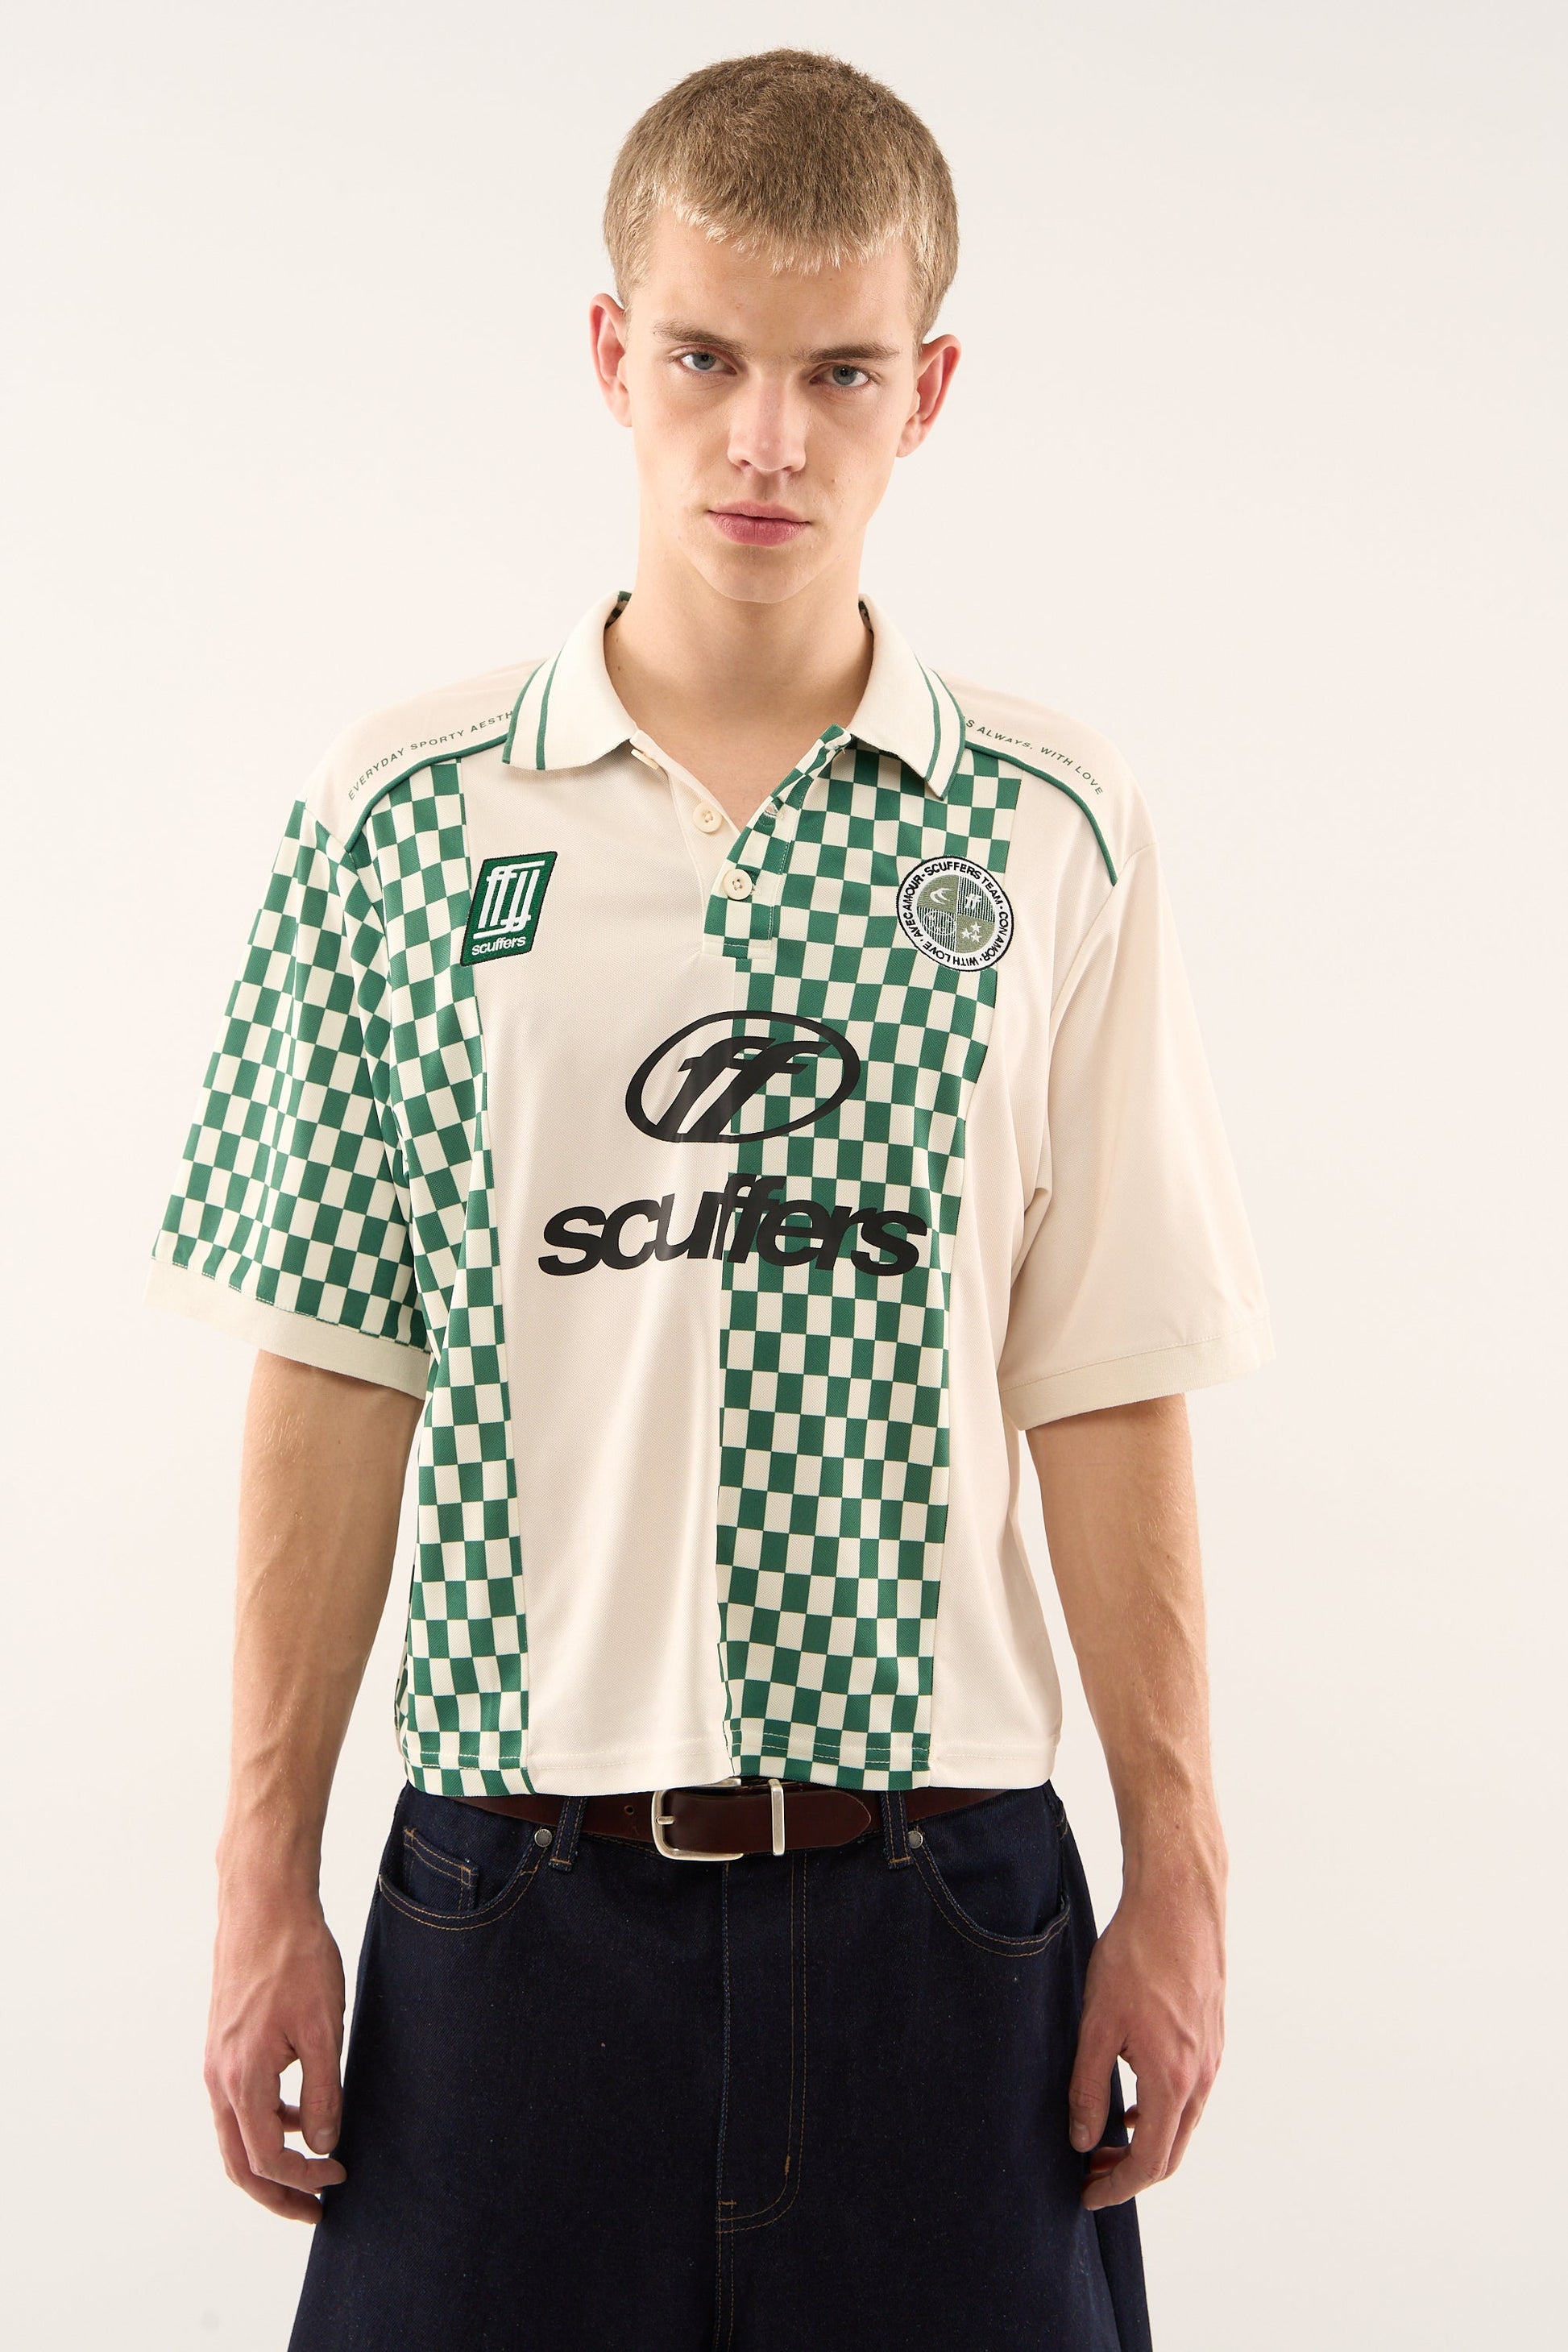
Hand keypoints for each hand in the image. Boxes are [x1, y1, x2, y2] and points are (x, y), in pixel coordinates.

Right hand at [204, 1864, 348, 2221]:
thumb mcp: (325, 2028)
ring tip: (314, 2166)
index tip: (340, 2178)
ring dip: (270, 2160)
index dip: (304, 2178)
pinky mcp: (223, 2044)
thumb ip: (324, 2092)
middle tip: (313, 2211)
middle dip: (276, 2193)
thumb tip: (326, 2145)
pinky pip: (238, 2102)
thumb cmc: (297, 1958)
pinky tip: (303, 2112)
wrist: (264, 1903)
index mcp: (242, 2079)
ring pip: (235, 2134)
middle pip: (239, 2162)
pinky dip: (266, 2122)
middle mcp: (219, 2077)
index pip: (266, 2158)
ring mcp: (216, 2061)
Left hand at [1067, 1860, 1224, 2209]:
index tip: (1088, 2196)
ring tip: (1104, 2140)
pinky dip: (1161, 2112)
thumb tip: (1082, 2140)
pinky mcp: (1211, 2036)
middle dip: (1131, 2172)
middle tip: (1090, 2175)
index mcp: (1172, 2080)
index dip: (1118, 2187)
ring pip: (1183, 2123)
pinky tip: (1131, 2100)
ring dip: (1147, 2142)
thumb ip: (1087, 2087)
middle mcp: (1201, 2076)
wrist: (1179, 1904)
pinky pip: (1189, 2094)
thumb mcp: (1096, 2023)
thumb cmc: (1136, 1956)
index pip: (1150, 2161)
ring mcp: (1211, 2057)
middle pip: (1171, 2151)